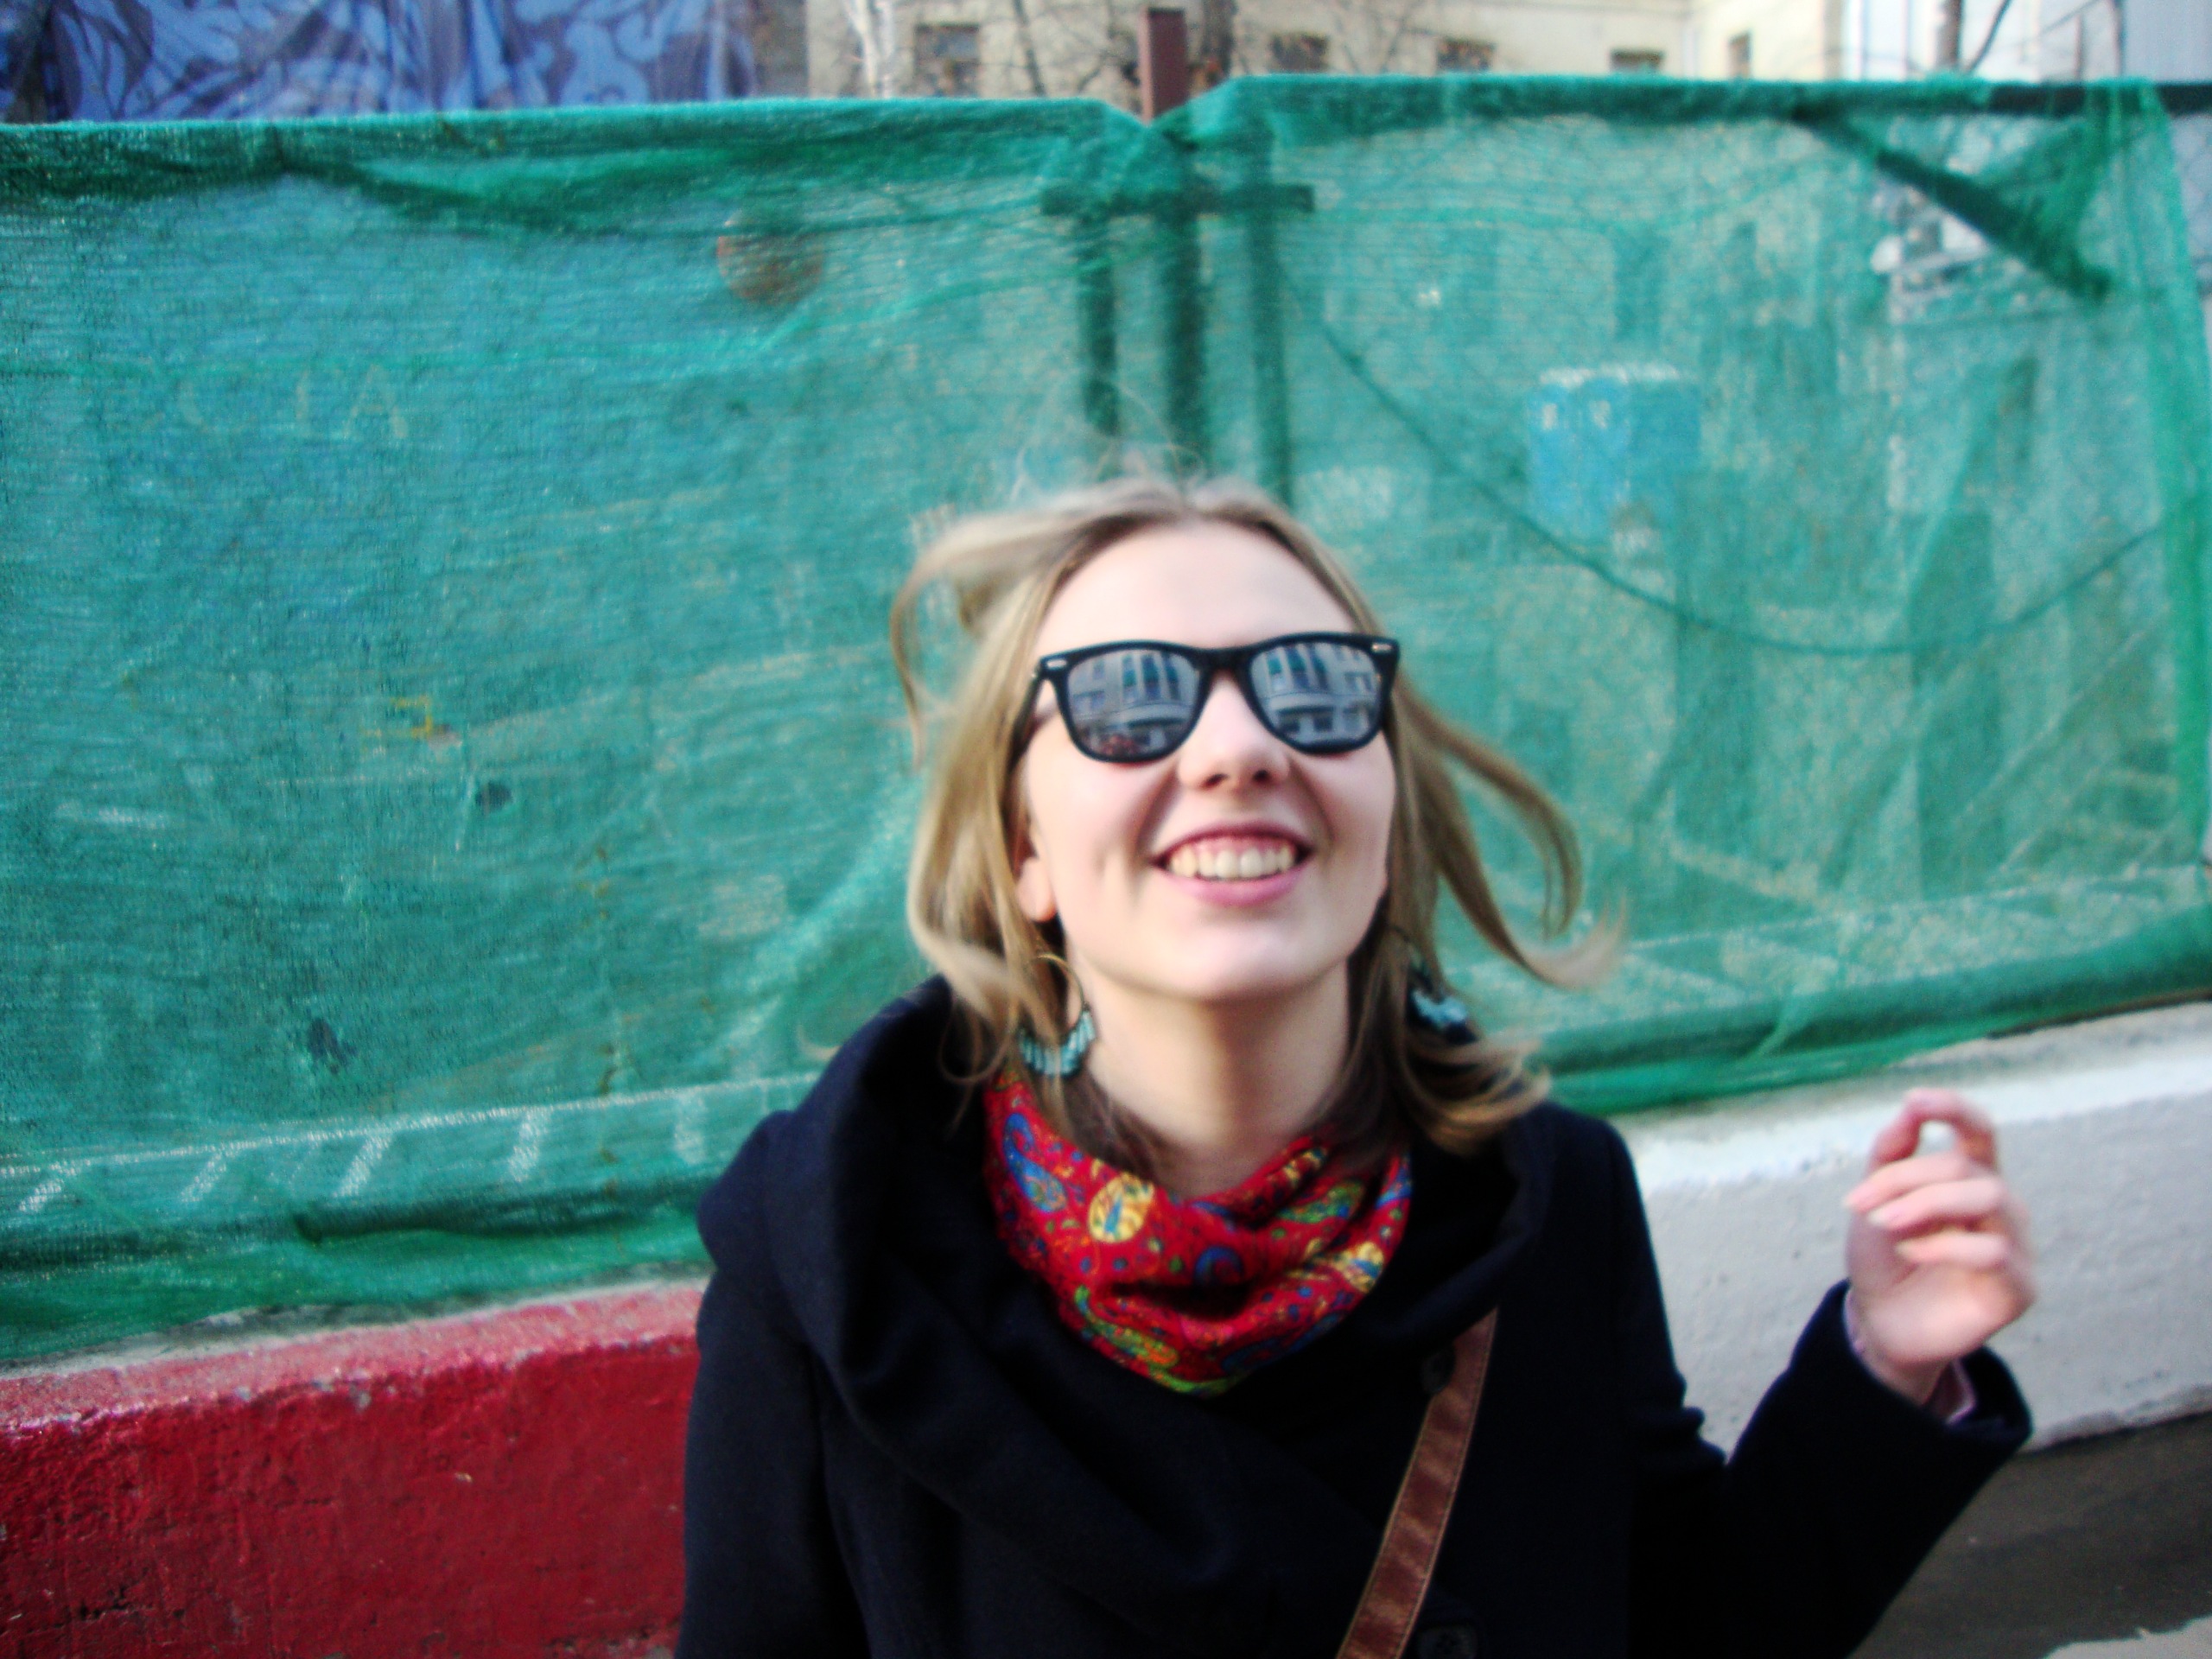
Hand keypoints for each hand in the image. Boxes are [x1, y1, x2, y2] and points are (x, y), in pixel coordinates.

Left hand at [1843, 1089, 2034, 1404]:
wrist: (1882, 1321)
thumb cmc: (1885, 1256)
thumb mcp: (1875, 1201)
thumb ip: (1891, 1154)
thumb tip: (1909, 1107)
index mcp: (1969, 1178)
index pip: (1978, 1131)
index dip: (1954, 1109)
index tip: (1914, 1100)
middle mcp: (2000, 1206)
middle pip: (1965, 1166)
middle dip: (1906, 1179)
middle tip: (1862, 1204)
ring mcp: (2015, 1245)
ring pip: (1989, 1197)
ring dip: (1926, 1203)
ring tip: (1885, 1223)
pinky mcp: (2018, 1288)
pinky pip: (1993, 1252)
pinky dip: (1944, 1246)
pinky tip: (1911, 1252)